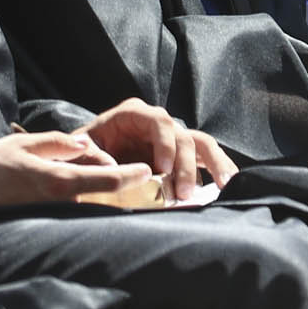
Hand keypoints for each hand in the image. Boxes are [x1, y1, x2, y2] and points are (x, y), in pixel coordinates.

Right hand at [0, 131, 159, 216]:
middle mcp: (58, 205)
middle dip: (117, 185)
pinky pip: (68, 214)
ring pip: (86, 205)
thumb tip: (85, 146)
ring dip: (98, 195)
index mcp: (57, 182)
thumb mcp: (22, 144)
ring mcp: (49, 218)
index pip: (106, 180)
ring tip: (109, 181)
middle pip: (101, 195)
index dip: (131, 176)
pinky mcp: (40, 225)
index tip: (148, 172)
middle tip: (132, 175)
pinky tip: (80, 194)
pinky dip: (80, 204)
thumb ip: (58, 144)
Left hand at [81, 100, 235, 200]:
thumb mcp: (80, 150)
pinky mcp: (179, 155)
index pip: (159, 121)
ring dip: (213, 164)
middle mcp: (157, 122)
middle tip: (183, 194)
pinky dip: (217, 168)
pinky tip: (227, 184)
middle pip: (183, 136)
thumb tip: (111, 166)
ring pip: (201, 144)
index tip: (163, 169)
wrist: (86, 159)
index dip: (165, 144)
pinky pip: (204, 157)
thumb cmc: (82, 151)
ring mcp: (171, 138)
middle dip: (186, 166)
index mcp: (134, 114)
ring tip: (225, 185)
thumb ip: (91, 155)